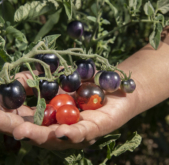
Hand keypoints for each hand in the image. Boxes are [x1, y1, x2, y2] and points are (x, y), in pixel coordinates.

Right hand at [0, 71, 133, 149]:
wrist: (115, 82)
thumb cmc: (88, 79)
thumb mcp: (62, 75)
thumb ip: (42, 78)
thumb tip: (18, 78)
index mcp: (51, 112)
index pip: (26, 117)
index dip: (10, 116)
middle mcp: (61, 124)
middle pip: (38, 130)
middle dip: (19, 128)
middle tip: (5, 125)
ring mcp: (77, 128)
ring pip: (56, 136)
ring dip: (40, 134)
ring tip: (24, 132)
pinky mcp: (95, 128)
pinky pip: (82, 133)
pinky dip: (71, 133)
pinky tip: (61, 132)